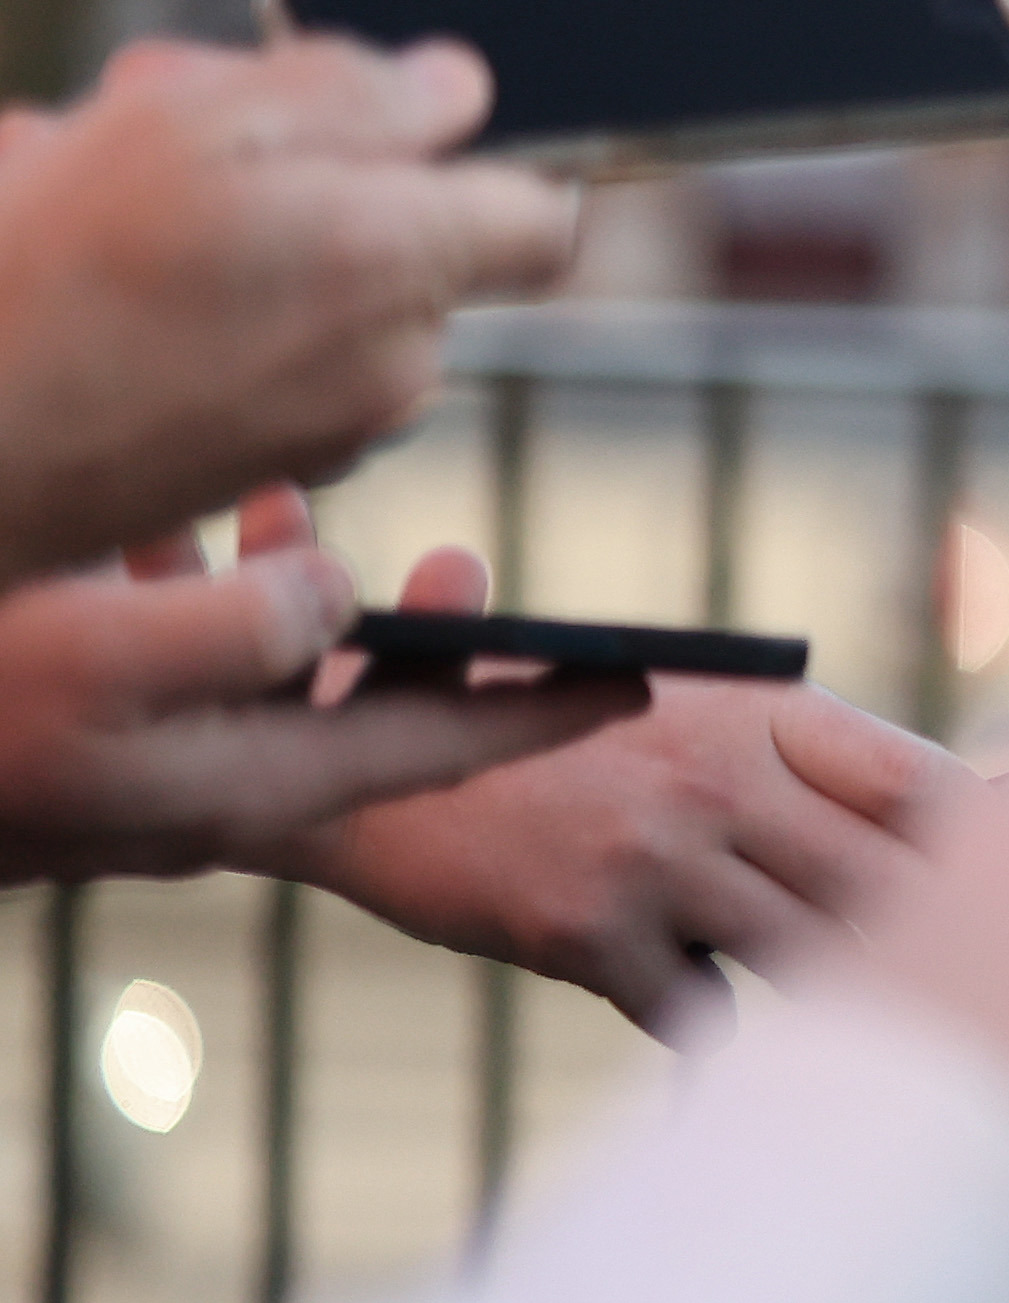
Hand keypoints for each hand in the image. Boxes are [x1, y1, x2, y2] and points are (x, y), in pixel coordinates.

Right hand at [0, 38, 581, 580]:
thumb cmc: (49, 279)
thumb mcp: (200, 121)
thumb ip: (359, 93)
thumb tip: (461, 89)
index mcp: (404, 266)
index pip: (540, 210)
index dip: (475, 154)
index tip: (388, 123)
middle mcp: (394, 364)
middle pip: (408, 237)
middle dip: (307, 168)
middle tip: (167, 112)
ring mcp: (329, 429)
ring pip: (323, 289)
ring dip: (237, 226)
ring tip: (96, 185)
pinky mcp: (257, 467)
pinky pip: (266, 354)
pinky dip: (202, 302)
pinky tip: (95, 270)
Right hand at [0, 499, 637, 881]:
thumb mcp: (103, 654)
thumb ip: (243, 624)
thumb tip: (338, 596)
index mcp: (240, 785)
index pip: (436, 750)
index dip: (544, 706)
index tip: (647, 674)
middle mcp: (202, 795)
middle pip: (354, 715)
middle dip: (408, 639)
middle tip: (459, 563)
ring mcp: (133, 779)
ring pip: (243, 679)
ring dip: (271, 594)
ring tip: (266, 507)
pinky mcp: (68, 744)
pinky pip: (154, 669)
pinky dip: (170, 594)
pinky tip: (155, 524)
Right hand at [297, 558, 945, 1026]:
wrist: (358, 764)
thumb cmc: (540, 733)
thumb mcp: (673, 706)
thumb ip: (789, 757)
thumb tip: (953, 804)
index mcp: (764, 715)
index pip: (929, 786)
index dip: (1001, 853)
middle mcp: (728, 781)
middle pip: (887, 884)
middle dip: (946, 948)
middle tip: (997, 1007)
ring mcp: (662, 859)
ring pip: (809, 955)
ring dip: (844, 1004)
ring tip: (894, 1054)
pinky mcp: (591, 933)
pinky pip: (699, 1014)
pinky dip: (726, 1047)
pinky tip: (750, 1078)